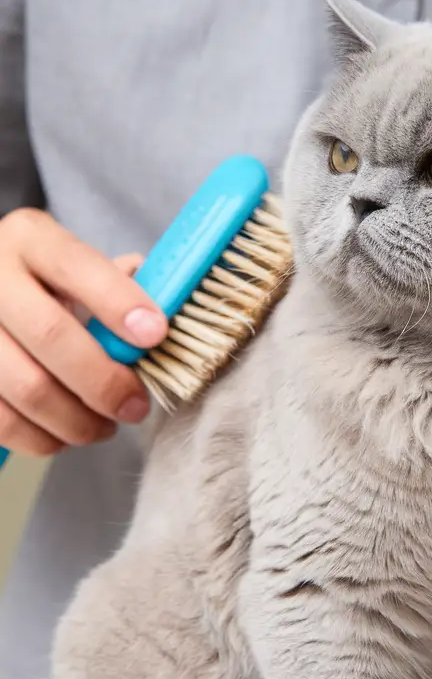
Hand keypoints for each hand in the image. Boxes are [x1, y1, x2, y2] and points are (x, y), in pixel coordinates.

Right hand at [0, 208, 166, 457]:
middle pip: (51, 335)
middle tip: (135, 406)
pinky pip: (2, 420)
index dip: (118, 302)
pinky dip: (42, 438)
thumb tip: (169, 306)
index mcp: (30, 240)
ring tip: (104, 426)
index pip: (77, 266)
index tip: (155, 336)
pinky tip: (65, 435)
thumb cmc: (46, 284)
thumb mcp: (76, 266)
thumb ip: (119, 284)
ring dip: (77, 421)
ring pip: (27, 388)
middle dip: (104, 381)